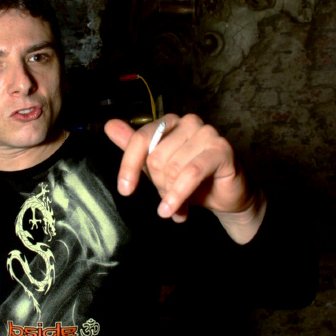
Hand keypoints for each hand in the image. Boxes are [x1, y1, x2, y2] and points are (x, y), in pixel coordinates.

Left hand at [105, 115, 264, 237]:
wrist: (226, 197)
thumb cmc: (191, 180)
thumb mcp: (157, 167)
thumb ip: (135, 147)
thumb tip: (109, 125)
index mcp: (171, 122)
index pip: (141, 138)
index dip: (129, 166)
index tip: (125, 190)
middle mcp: (189, 122)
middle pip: (157, 157)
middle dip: (159, 184)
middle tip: (168, 196)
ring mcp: (207, 133)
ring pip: (173, 167)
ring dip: (171, 194)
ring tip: (176, 205)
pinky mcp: (222, 150)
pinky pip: (191, 173)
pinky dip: (179, 195)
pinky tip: (175, 213)